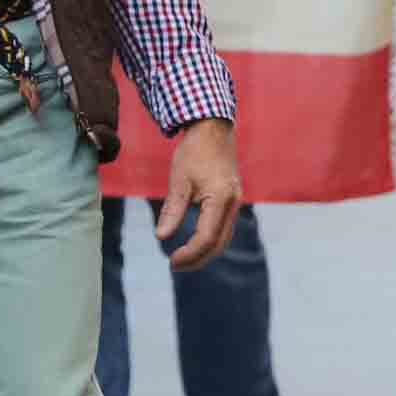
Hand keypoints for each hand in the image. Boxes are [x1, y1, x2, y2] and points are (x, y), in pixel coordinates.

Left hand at [158, 118, 243, 270]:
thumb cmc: (194, 152)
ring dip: (205, 252)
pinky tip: (195, 242)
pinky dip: (211, 240)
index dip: (189, 254)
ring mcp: (235, 202)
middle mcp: (232, 204)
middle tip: (174, 265)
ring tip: (183, 258)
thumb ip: (172, 210)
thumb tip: (161, 236)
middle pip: (219, 244)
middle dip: (198, 259)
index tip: (170, 261)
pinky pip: (224, 228)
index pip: (206, 238)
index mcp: (220, 199)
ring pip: (224, 238)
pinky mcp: (232, 200)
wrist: (213, 129)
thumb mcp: (179, 181)